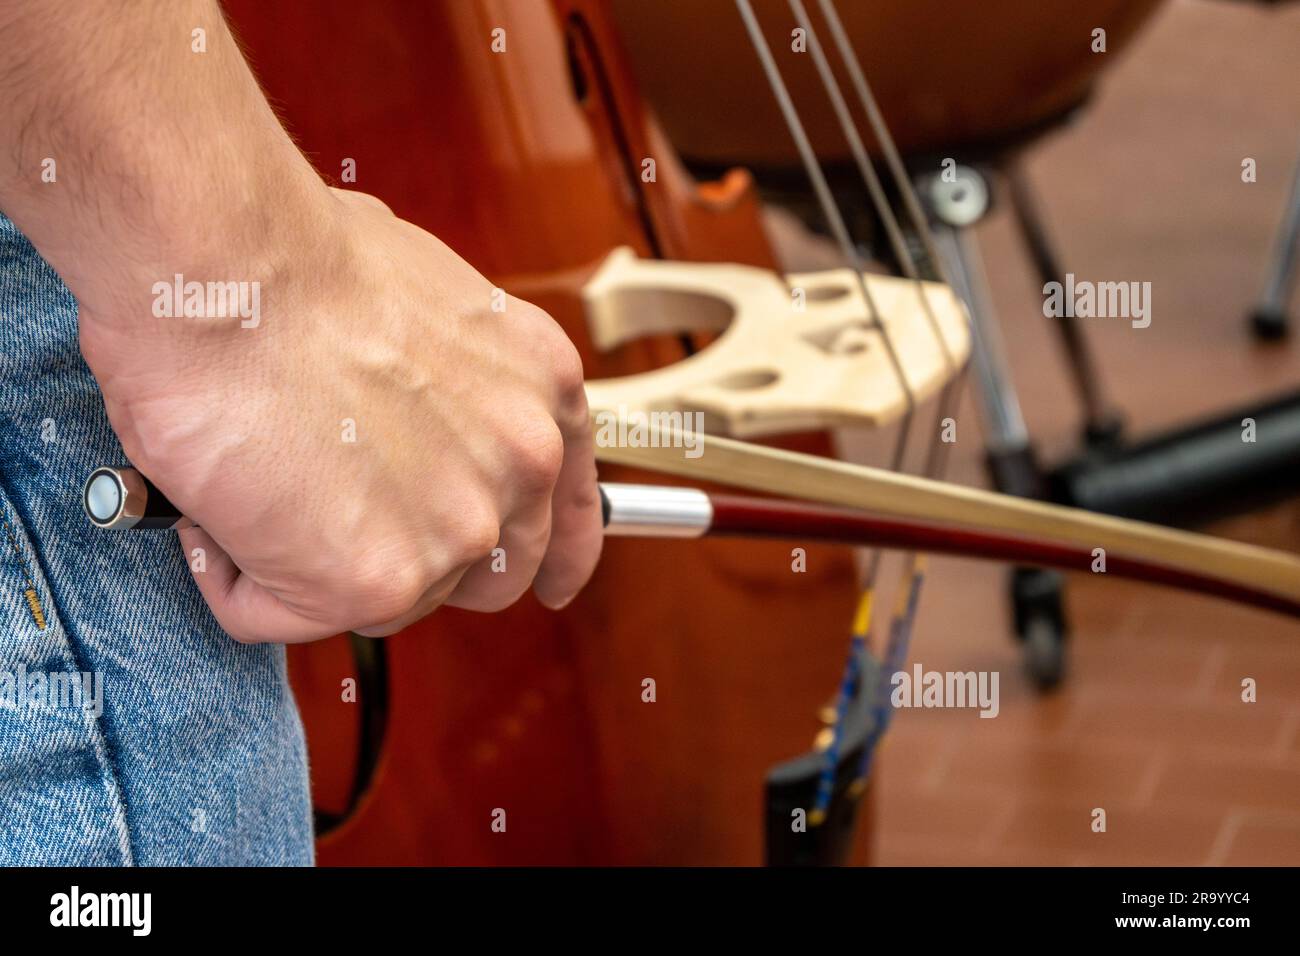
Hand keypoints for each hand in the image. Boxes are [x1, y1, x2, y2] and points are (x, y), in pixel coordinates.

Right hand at [78, 187, 603, 642]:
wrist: (230, 261)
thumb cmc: (299, 257)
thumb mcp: (434, 306)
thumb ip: (456, 388)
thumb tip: (409, 424)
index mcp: (542, 394)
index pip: (569, 512)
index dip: (555, 556)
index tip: (552, 584)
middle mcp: (521, 467)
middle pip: (475, 575)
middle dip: (406, 560)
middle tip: (329, 511)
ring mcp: (458, 531)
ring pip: (378, 601)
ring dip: (306, 562)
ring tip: (253, 475)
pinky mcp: (377, 580)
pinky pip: (282, 611)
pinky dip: (235, 573)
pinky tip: (219, 500)